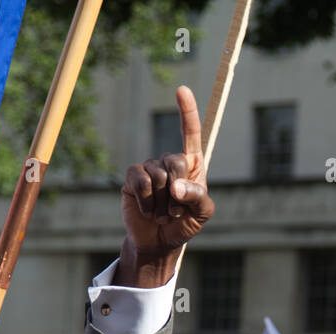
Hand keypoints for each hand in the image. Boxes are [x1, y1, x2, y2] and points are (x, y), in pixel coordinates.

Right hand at [117, 86, 213, 287]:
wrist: (160, 241)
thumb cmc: (184, 224)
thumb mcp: (202, 214)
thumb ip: (197, 197)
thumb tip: (175, 185)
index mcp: (192, 165)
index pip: (191, 133)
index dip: (187, 111)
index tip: (181, 89)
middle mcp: (170, 161)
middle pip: (176, 162)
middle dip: (178, 192)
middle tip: (176, 210)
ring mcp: (150, 168)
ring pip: (158, 176)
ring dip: (162, 202)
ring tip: (163, 213)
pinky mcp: (133, 178)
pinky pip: (140, 181)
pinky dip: (147, 201)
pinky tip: (149, 211)